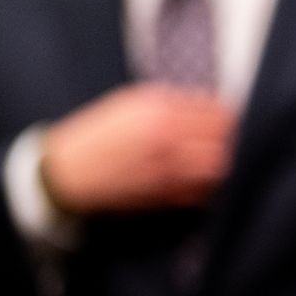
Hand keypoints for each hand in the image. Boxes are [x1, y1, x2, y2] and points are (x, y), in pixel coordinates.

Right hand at [41, 82, 236, 214]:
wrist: (66, 171)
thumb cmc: (97, 135)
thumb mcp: (129, 103)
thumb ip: (171, 101)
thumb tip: (209, 104)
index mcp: (158, 109)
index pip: (217, 111)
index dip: (227, 116)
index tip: (227, 119)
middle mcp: (165, 138)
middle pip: (224, 138)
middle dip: (229, 138)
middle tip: (226, 140)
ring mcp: (166, 169)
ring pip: (219, 166)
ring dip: (222, 162)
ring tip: (214, 158)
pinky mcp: (164, 195)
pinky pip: (203, 191)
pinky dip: (209, 185)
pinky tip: (201, 178)